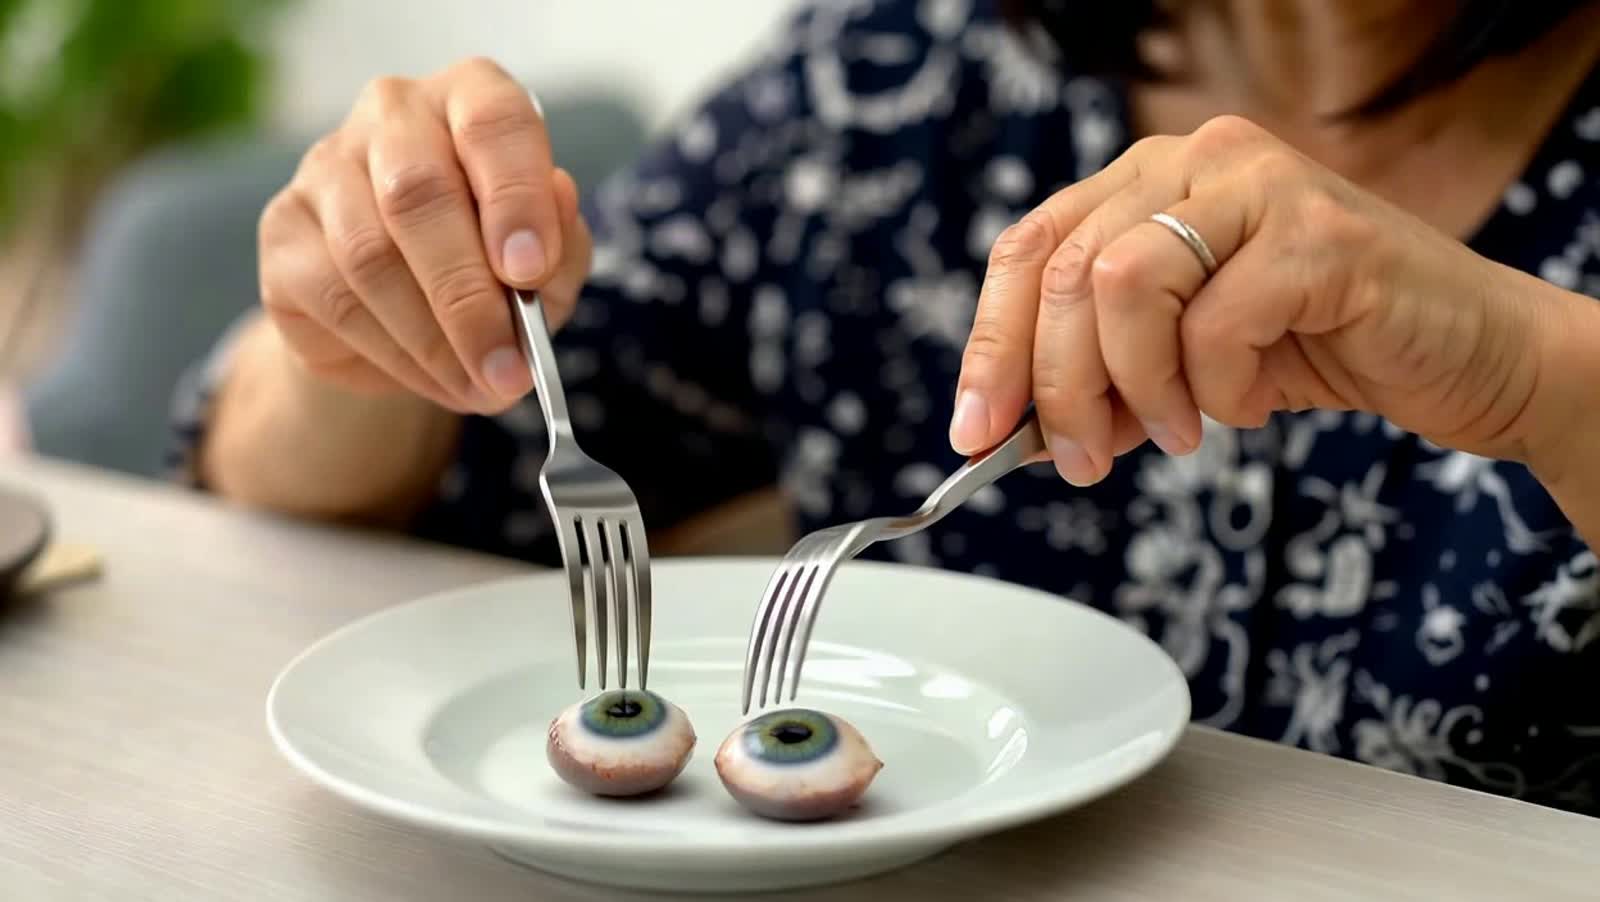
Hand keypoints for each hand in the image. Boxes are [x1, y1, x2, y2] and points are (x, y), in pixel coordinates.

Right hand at [257, 57, 591, 413]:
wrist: (406, 308)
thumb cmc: (492, 261)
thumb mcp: (550, 259)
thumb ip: (561, 244)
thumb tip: (553, 224)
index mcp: (470, 98)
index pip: (493, 120)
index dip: (515, 195)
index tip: (530, 270)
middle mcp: (393, 115)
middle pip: (418, 193)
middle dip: (468, 295)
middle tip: (508, 367)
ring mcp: (326, 166)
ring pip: (371, 256)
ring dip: (434, 339)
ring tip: (480, 386)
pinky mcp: (284, 229)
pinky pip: (334, 296)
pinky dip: (395, 352)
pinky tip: (434, 377)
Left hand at [951, 114, 1572, 484]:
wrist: (1465, 358)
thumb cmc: (1321, 348)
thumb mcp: (1183, 362)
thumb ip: (1103, 375)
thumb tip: (1010, 427)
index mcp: (1150, 180)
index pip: (1031, 249)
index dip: (991, 345)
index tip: (975, 431)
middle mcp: (1196, 161)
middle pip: (1065, 272)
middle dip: (1056, 387)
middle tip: (1082, 461)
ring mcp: (1258, 184)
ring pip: (1122, 286)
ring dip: (1138, 387)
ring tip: (1181, 429)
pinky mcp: (1316, 232)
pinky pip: (1214, 324)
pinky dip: (1219, 391)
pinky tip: (1252, 403)